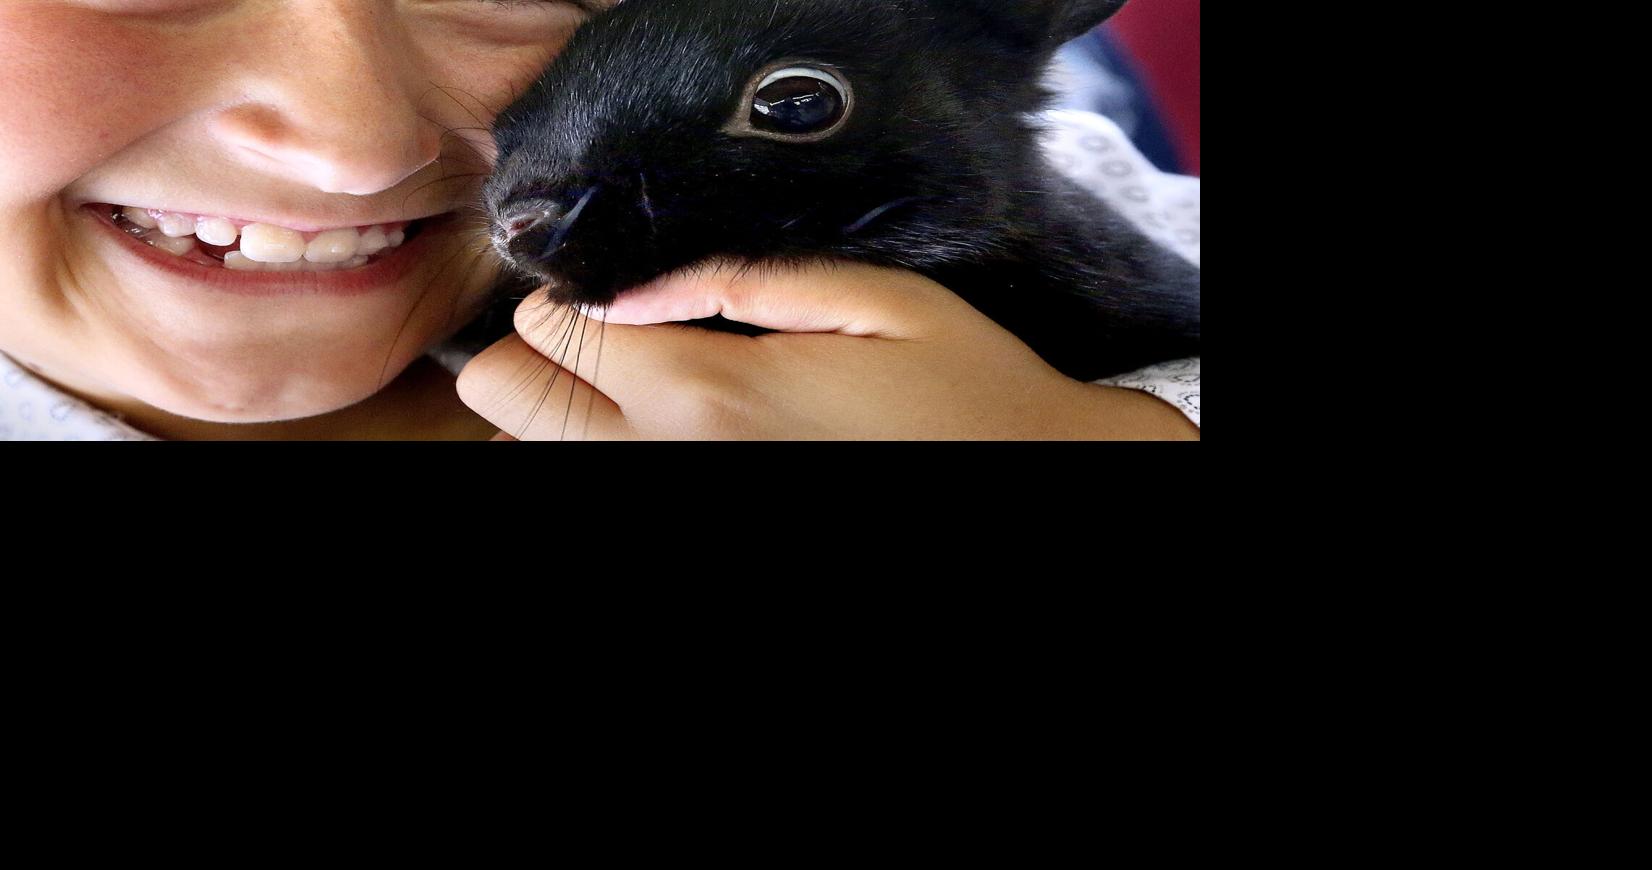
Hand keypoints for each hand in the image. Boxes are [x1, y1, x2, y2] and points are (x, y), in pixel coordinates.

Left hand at [457, 260, 1198, 439]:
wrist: (1026, 474)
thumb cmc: (958, 393)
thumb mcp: (869, 301)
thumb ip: (734, 282)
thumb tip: (626, 291)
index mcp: (708, 393)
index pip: (545, 335)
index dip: (564, 303)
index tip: (607, 301)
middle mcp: (669, 463)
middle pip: (505, 400)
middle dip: (536, 362)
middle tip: (608, 351)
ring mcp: (678, 499)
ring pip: (541, 457)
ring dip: (571, 421)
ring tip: (647, 405)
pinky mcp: (705, 522)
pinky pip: (599, 487)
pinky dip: (613, 454)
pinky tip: (675, 439)